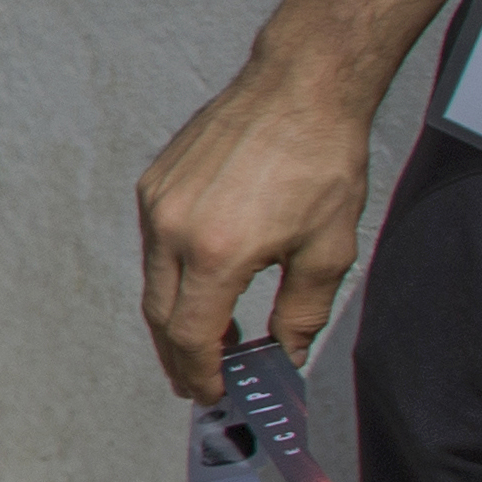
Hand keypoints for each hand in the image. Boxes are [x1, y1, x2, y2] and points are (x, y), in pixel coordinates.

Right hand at [137, 53, 372, 400]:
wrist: (298, 89)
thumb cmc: (321, 162)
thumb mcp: (328, 250)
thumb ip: (300, 312)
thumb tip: (284, 354)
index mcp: (218, 252)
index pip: (191, 334)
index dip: (200, 372)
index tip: (215, 393)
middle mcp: (173, 229)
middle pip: (160, 315)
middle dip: (178, 355)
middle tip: (200, 380)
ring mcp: (156, 202)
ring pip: (153, 280)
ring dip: (174, 316)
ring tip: (206, 337)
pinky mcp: (154, 182)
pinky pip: (154, 244)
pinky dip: (173, 275)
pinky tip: (202, 282)